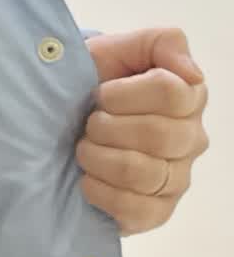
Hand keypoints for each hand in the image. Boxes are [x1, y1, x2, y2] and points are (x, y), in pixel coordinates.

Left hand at [77, 27, 209, 236]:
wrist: (63, 122)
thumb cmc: (93, 83)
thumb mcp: (117, 49)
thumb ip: (161, 43)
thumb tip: (193, 73)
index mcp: (188, 96)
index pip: (170, 93)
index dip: (123, 94)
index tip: (101, 93)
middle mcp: (191, 139)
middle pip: (157, 134)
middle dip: (106, 126)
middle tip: (89, 123)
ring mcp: (177, 179)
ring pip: (140, 173)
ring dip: (97, 158)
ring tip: (84, 149)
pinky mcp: (157, 212)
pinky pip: (135, 209)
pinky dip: (99, 191)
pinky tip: (88, 178)